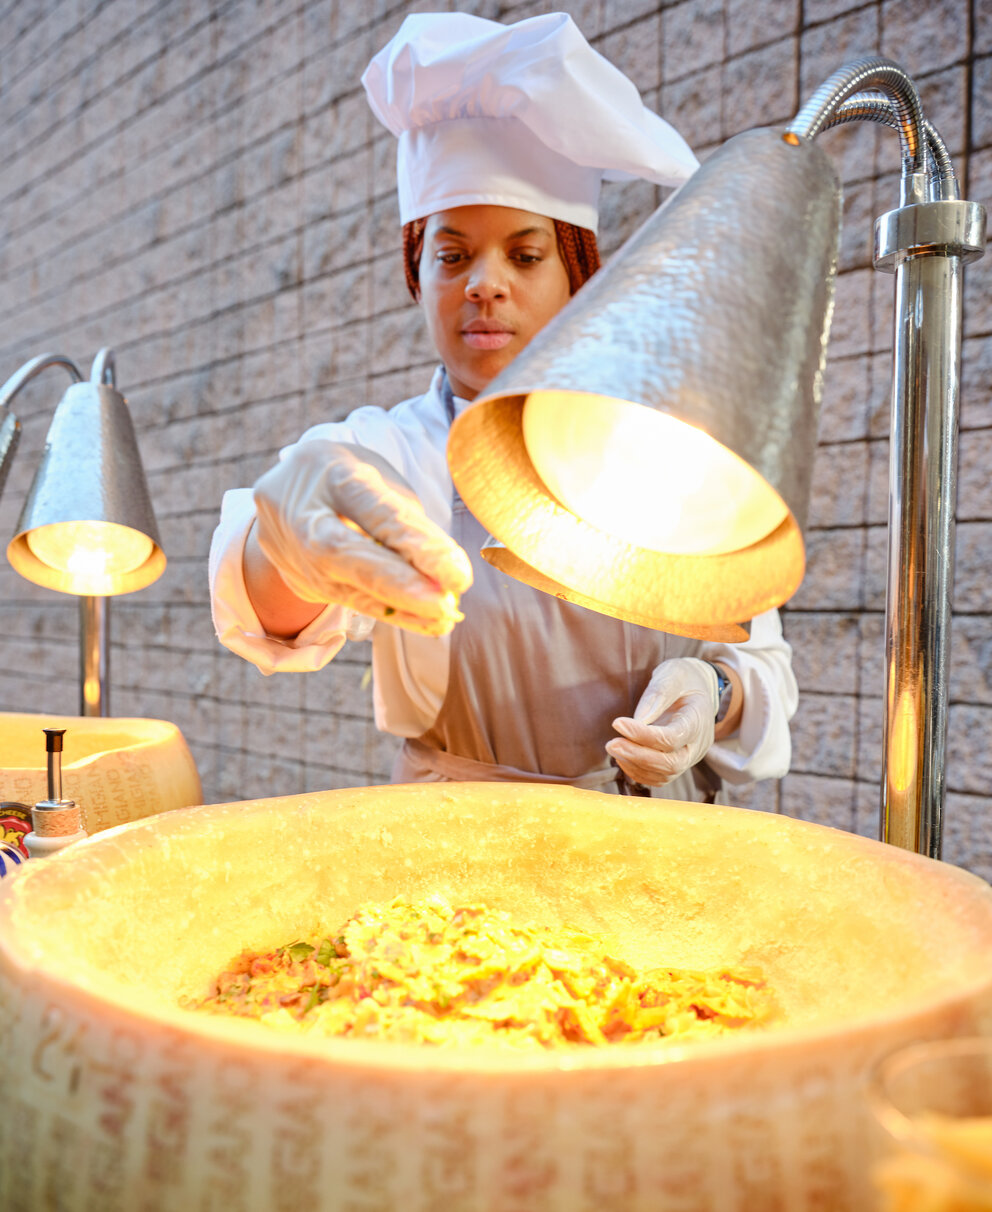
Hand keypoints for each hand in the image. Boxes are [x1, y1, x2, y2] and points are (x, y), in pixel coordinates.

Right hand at [252, 440, 472, 635]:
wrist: (292, 493)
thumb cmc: (354, 482)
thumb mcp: (385, 484)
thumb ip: (409, 525)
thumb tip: (443, 577)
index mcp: (332, 472)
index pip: (375, 513)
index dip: (417, 546)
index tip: (457, 576)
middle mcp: (302, 512)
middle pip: (344, 553)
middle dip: (398, 585)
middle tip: (444, 606)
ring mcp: (292, 552)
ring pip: (346, 587)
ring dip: (400, 608)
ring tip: (443, 618)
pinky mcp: (299, 581)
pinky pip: (347, 601)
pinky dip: (389, 612)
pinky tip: (423, 622)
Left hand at [605, 657, 718, 786]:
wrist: (699, 690)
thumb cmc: (684, 679)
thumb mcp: (673, 674)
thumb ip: (658, 694)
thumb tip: (639, 720)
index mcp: (698, 720)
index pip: (672, 738)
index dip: (643, 735)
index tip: (617, 723)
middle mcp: (698, 744)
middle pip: (671, 764)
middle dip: (638, 756)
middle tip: (611, 744)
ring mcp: (690, 757)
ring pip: (665, 775)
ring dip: (635, 765)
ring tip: (613, 747)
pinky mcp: (678, 763)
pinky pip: (659, 778)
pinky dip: (638, 771)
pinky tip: (622, 756)